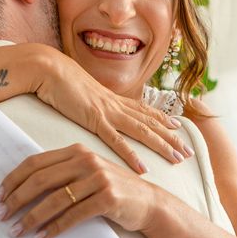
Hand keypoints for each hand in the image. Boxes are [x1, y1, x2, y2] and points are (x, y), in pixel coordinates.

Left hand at [0, 144, 161, 237]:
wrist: (148, 201)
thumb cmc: (113, 188)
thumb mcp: (88, 173)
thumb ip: (62, 173)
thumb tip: (23, 189)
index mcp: (77, 151)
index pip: (36, 162)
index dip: (14, 179)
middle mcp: (87, 160)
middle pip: (41, 179)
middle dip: (17, 199)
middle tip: (2, 215)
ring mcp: (98, 178)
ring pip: (54, 199)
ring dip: (32, 217)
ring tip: (18, 230)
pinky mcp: (107, 197)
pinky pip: (73, 215)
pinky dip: (55, 227)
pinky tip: (43, 236)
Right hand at [35, 50, 192, 173]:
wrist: (48, 69)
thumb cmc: (59, 80)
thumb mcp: (81, 93)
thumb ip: (92, 102)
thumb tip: (93, 106)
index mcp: (113, 98)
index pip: (144, 110)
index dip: (162, 119)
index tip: (178, 127)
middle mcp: (116, 104)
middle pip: (151, 123)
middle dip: (172, 138)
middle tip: (189, 151)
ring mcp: (108, 112)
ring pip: (142, 131)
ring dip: (162, 146)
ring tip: (178, 159)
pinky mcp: (94, 119)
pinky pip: (117, 141)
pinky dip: (131, 156)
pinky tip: (143, 168)